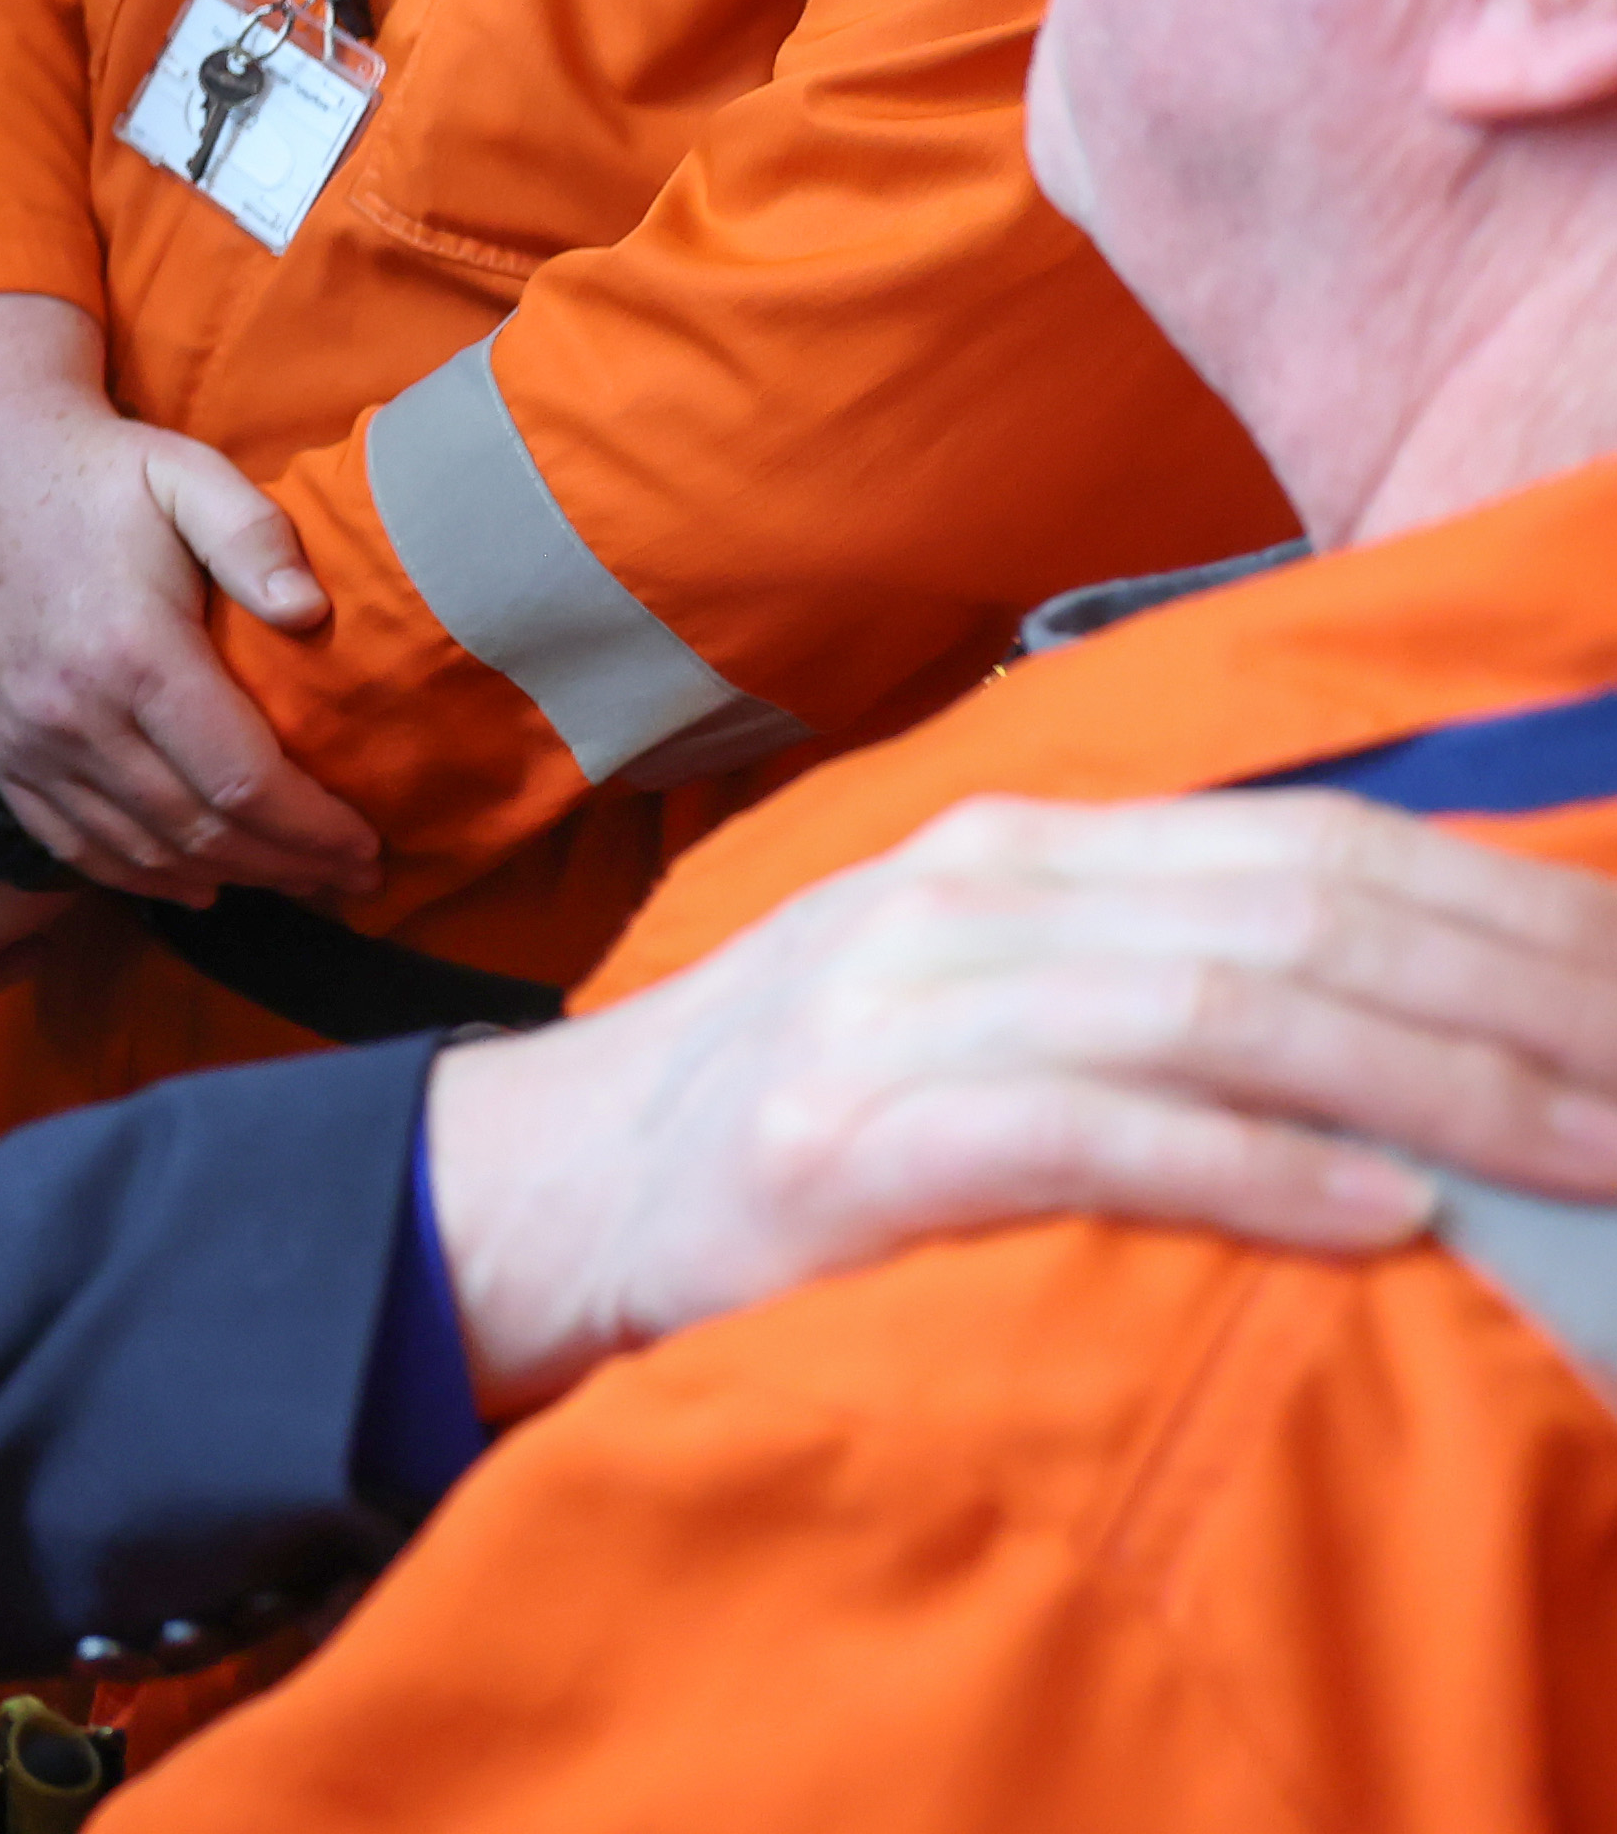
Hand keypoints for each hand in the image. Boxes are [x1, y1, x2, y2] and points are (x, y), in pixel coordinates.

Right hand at [0, 292, 376, 898]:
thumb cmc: (98, 467)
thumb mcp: (187, 471)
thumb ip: (255, 535)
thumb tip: (311, 612)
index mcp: (131, 651)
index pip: (243, 780)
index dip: (314, 829)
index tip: (369, 847)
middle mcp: (69, 713)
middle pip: (200, 830)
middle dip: (289, 865)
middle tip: (353, 877)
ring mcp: (23, 741)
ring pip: (142, 850)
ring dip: (229, 877)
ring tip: (295, 880)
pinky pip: (75, 845)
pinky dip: (143, 878)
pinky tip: (199, 884)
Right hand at [427, 789, 1616, 1410]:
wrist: (549, 1187)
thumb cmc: (804, 1106)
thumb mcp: (974, 983)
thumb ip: (1150, 964)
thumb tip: (1407, 988)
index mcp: (1024, 843)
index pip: (1323, 845)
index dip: (1516, 912)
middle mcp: (975, 893)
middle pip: (1307, 912)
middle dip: (1526, 1001)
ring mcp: (906, 1007)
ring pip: (1229, 1010)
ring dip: (1442, 1090)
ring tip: (1595, 1157)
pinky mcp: (856, 1140)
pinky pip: (1095, 1132)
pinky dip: (1256, 1171)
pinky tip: (1386, 1217)